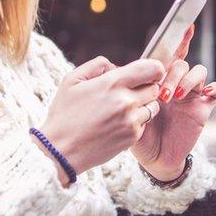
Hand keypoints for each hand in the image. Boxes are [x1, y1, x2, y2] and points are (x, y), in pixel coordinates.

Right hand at [39, 56, 164, 184]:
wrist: (61, 150)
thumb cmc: (64, 114)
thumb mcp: (72, 80)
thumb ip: (97, 65)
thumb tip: (116, 66)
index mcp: (112, 83)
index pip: (152, 69)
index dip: (154, 69)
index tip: (148, 72)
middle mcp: (126, 101)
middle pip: (154, 88)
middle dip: (145, 86)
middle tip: (128, 91)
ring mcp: (131, 121)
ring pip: (153, 106)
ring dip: (143, 104)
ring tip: (122, 108)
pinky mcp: (132, 137)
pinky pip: (145, 123)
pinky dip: (137, 120)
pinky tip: (118, 123)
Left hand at [131, 25, 215, 180]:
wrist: (153, 159)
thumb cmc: (138, 133)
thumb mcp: (126, 110)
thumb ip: (126, 90)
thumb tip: (114, 69)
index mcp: (159, 79)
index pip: (168, 54)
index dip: (178, 37)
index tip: (185, 24)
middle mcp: (177, 82)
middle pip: (181, 62)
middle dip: (172, 73)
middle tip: (161, 93)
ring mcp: (191, 94)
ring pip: (198, 71)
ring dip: (187, 80)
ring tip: (175, 97)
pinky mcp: (203, 108)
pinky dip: (213, 88)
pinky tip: (204, 94)